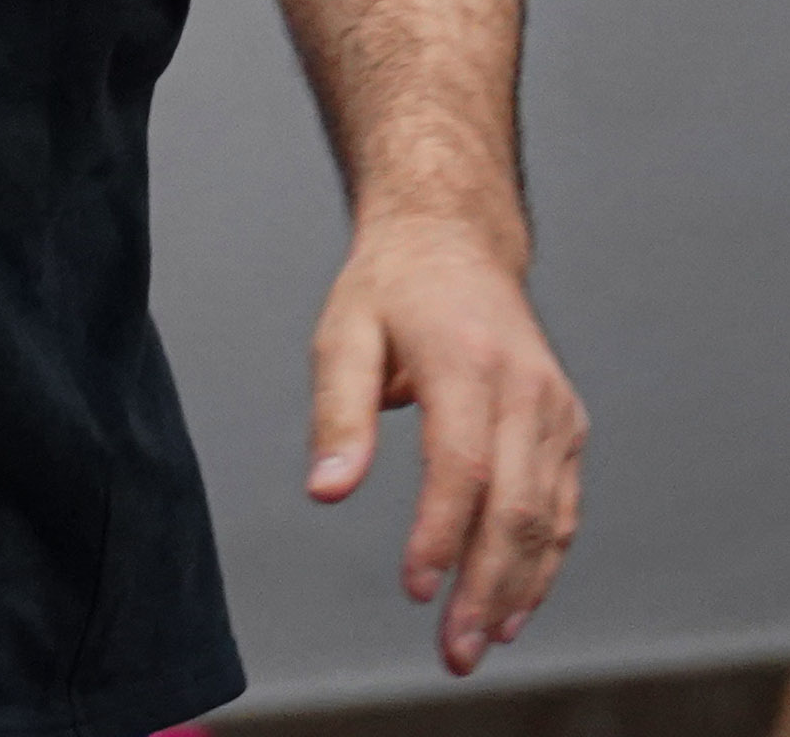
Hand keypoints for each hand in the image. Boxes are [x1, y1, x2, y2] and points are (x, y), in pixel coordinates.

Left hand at [305, 214, 585, 672]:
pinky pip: (563, 506)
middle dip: (485, 586)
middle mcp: (527, 391)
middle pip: (517, 507)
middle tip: (452, 652)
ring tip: (479, 642)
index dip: (441, 535)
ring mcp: (556, 411)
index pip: (463, 467)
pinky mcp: (567, 427)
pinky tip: (512, 602)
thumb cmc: (388, 289)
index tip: (414, 589)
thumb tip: (327, 492)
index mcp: (469, 363)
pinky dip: (543, 560)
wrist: (454, 242)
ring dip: (519, 587)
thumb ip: (337, 414)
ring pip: (550, 518)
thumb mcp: (342, 332)